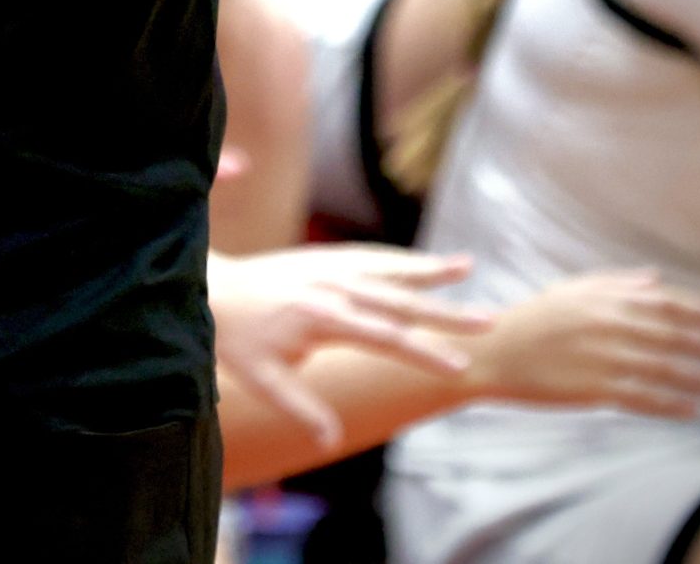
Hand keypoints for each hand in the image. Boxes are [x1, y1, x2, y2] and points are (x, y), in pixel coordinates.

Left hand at [209, 245, 491, 443]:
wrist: (210, 285)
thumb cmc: (234, 337)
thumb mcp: (261, 379)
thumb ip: (300, 407)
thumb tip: (331, 441)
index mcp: (321, 316)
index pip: (385, 338)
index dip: (425, 353)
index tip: (461, 367)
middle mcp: (332, 285)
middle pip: (400, 300)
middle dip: (446, 312)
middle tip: (490, 321)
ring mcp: (329, 267)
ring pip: (390, 269)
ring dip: (430, 270)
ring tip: (468, 267)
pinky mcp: (326, 258)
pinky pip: (373, 257)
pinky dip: (404, 260)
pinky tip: (431, 265)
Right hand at [464, 269, 699, 418]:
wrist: (497, 351)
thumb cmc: (535, 319)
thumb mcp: (572, 290)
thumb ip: (616, 283)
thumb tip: (656, 278)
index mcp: (607, 298)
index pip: (668, 304)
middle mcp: (611, 325)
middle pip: (674, 335)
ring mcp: (604, 358)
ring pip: (666, 369)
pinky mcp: (595, 389)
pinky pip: (643, 398)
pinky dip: (671, 405)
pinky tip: (692, 411)